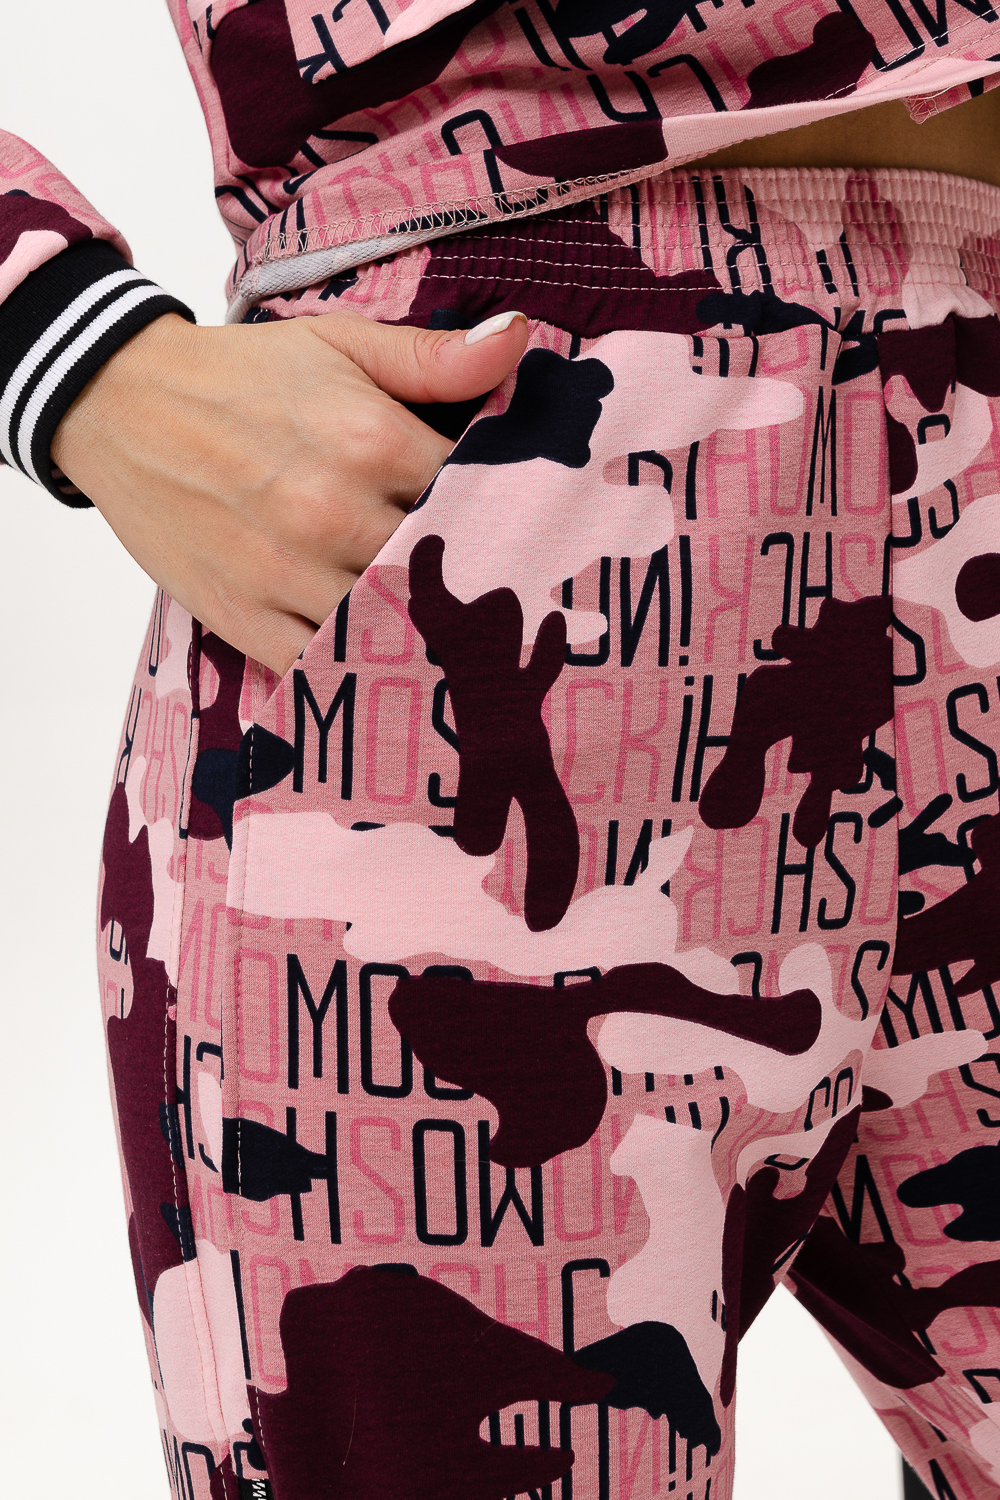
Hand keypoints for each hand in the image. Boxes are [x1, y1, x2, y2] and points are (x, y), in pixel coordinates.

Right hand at [51, 306, 528, 674]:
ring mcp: (285, 573)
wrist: (117, 404)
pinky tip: (372, 652)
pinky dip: (349, 665)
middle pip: (440, 571)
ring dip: (415, 627)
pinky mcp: (244, 618)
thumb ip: (434, 357)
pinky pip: (320, 666)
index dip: (502, 513)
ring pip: (388, 626)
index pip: (477, 496)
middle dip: (467, 577)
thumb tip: (522, 340)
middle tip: (488, 586)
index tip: (514, 524)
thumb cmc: (241, 377)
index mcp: (368, 440)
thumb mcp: (340, 345)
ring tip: (440, 625)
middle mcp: (332, 511)